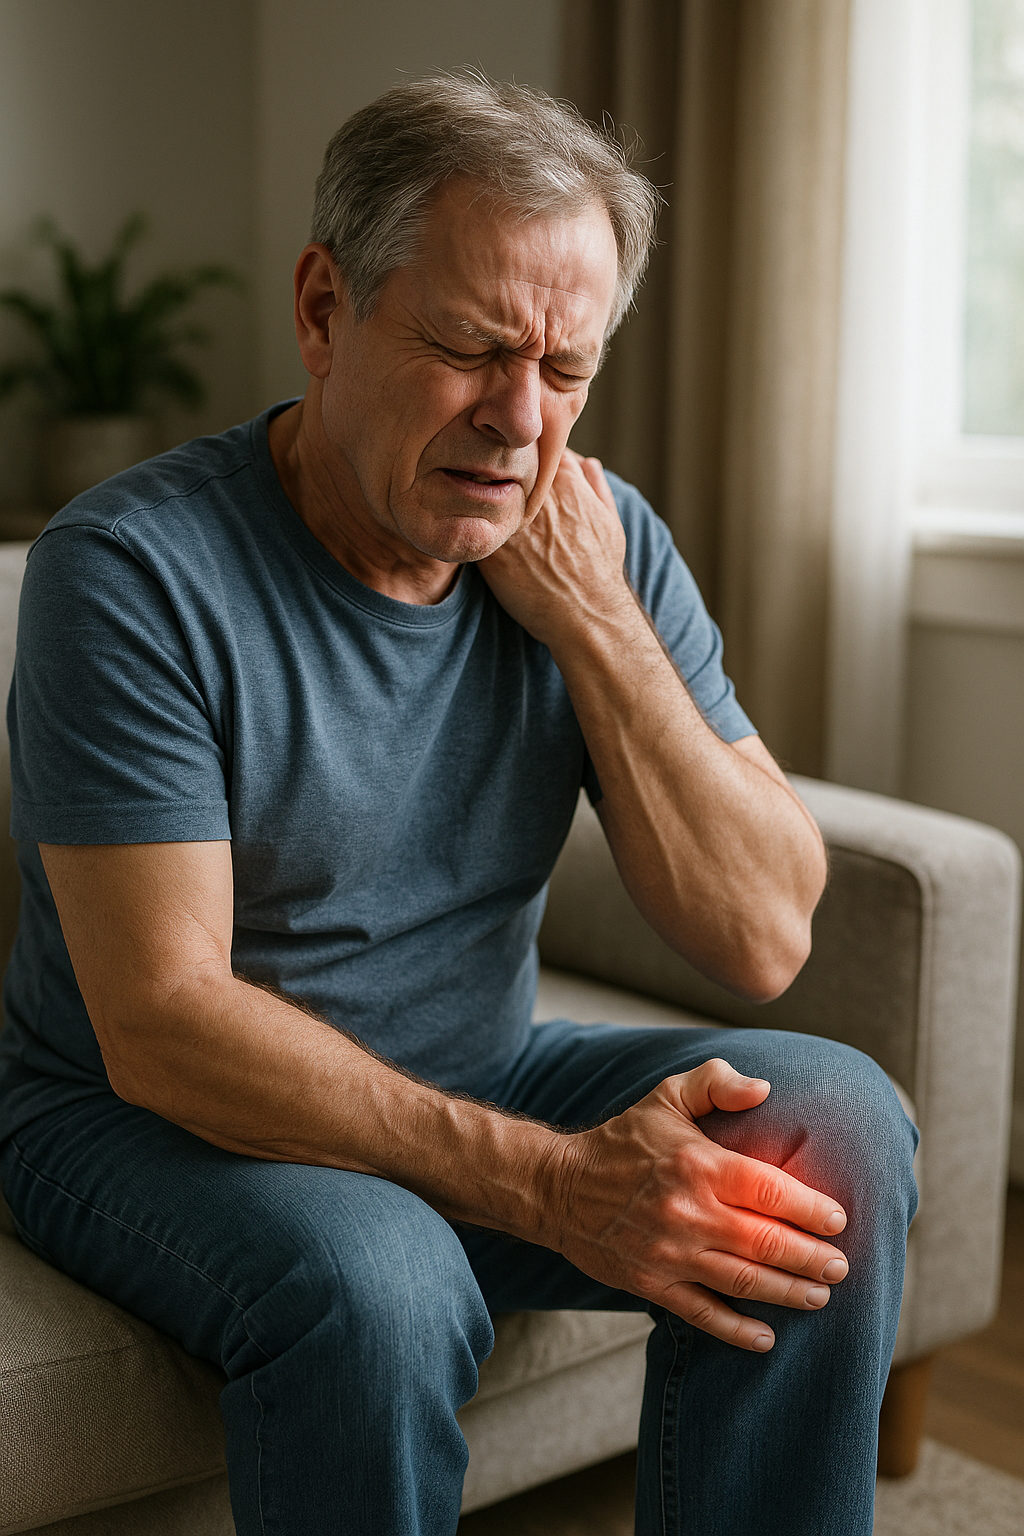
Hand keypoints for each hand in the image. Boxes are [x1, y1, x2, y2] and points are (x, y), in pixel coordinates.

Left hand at [477, 449, 631, 647]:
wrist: (586, 614)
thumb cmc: (601, 571)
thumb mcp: (610, 522)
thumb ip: (597, 486)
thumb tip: (588, 462)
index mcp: (566, 480)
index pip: (533, 443)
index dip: (522, 450)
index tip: (513, 459)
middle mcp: (537, 494)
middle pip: (501, 459)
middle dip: (492, 462)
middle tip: (478, 467)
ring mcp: (512, 519)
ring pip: (478, 485)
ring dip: (471, 486)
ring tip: (464, 492)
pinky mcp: (493, 546)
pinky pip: (467, 519)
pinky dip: (462, 516)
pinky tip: (459, 521)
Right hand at [548, 1058, 848, 1351]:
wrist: (559, 1186)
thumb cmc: (623, 1139)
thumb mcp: (667, 1096)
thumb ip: (716, 1083)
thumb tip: (764, 1088)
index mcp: (698, 1164)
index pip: (769, 1190)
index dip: (810, 1208)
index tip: (838, 1220)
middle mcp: (688, 1211)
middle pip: (766, 1242)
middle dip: (812, 1259)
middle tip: (840, 1267)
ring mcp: (669, 1253)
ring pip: (744, 1281)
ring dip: (789, 1293)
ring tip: (820, 1297)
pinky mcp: (651, 1283)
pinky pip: (702, 1313)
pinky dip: (737, 1331)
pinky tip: (766, 1338)